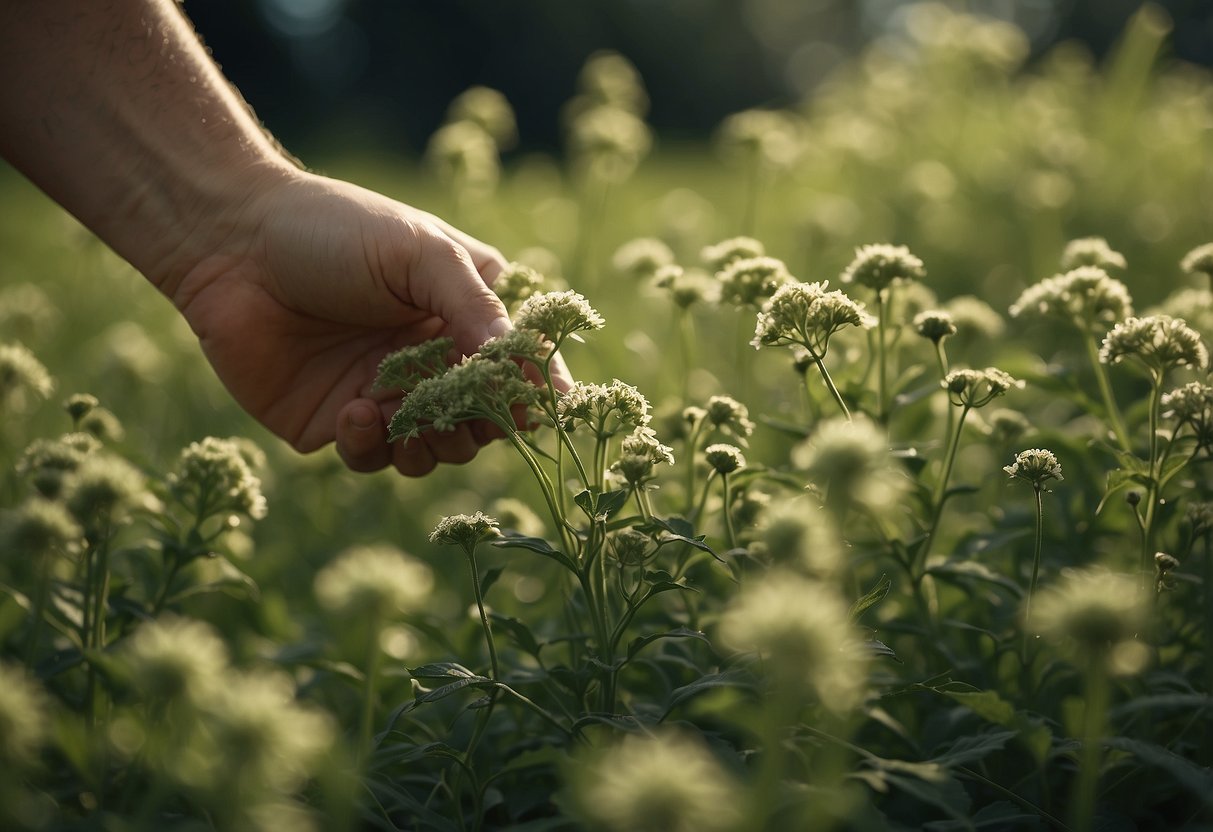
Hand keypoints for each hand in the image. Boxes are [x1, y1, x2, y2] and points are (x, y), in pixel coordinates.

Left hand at [169, 170, 546, 475]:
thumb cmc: (333, 229)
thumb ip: (476, 309)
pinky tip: (355, 411)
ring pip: (436, 450)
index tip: (530, 402)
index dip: (529, 389)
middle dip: (479, 424)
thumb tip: (536, 375)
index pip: (518, 365)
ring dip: (431, 443)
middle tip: (459, 411)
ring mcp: (387, 394)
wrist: (229, 244)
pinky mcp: (338, 423)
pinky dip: (373, 445)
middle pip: (484, 419)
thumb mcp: (419, 253)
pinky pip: (375, 458)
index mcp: (463, 311)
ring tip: (405, 415)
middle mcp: (432, 358)